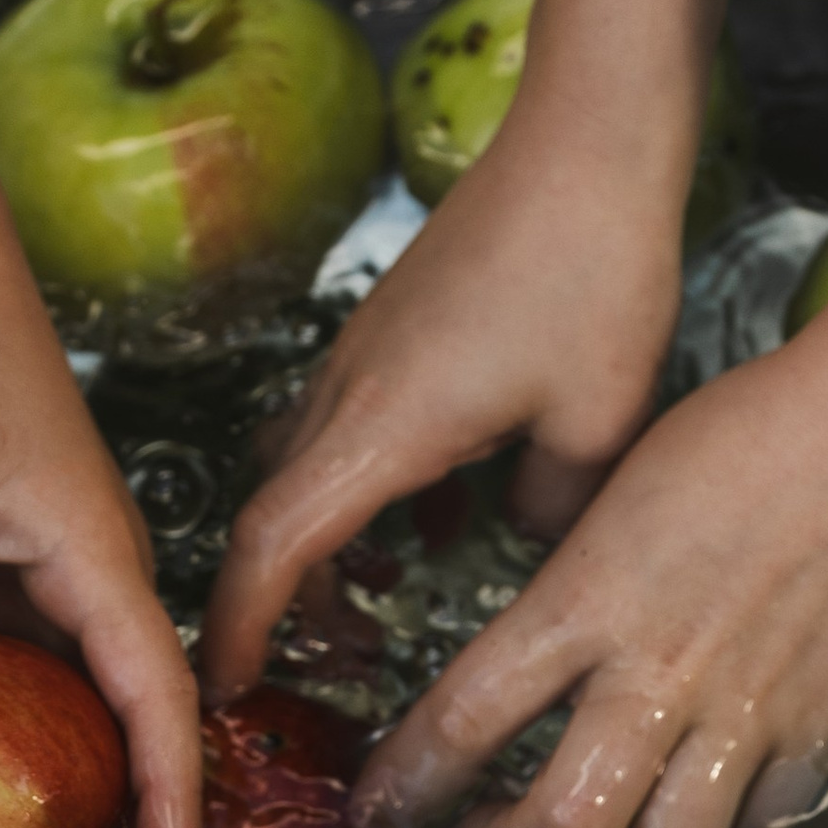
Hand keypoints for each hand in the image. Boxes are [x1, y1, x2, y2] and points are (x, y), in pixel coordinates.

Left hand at [0, 250, 198, 827]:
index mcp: (100, 560)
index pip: (159, 703)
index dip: (170, 800)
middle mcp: (92, 572)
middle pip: (130, 710)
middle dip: (128, 808)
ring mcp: (49, 566)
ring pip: (68, 688)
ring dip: (63, 768)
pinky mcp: (2, 558)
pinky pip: (11, 657)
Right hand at [200, 124, 685, 699]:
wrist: (587, 142)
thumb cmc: (592, 270)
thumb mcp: (597, 423)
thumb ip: (551, 508)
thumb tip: (529, 538)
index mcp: (381, 427)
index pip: (275, 547)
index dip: (241, 626)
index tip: (230, 685)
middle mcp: (350, 390)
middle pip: (278, 515)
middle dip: (287, 601)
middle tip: (339, 660)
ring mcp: (366, 353)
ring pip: (310, 469)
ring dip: (331, 542)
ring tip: (386, 595)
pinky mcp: (395, 329)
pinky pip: (354, 429)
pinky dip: (373, 488)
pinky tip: (444, 512)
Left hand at [343, 316, 827, 827]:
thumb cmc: (746, 432)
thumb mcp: (617, 495)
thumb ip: (575, 591)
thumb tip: (539, 654)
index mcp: (587, 603)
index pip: (463, 721)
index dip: (407, 782)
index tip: (379, 808)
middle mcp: (657, 675)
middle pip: (559, 826)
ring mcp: (745, 714)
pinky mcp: (820, 731)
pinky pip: (758, 825)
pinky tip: (698, 818)